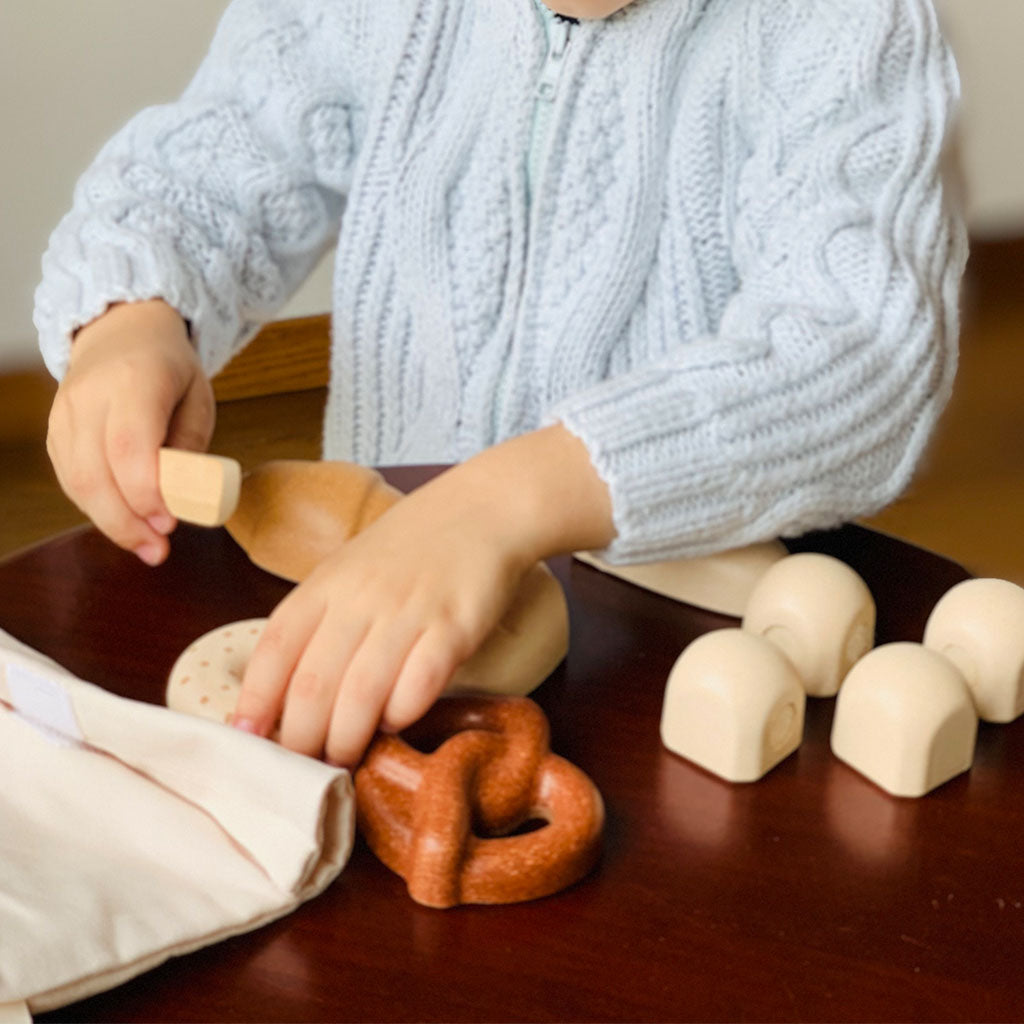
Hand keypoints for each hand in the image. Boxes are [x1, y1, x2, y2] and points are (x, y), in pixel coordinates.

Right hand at [47, 300, 213, 565]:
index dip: (146, 493)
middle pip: (94, 473)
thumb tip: (182, 498)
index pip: (128, 447)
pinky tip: (124, 521)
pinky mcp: (55, 431)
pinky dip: (96, 506)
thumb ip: (190, 446)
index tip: (171, 522)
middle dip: (126, 521)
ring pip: (76, 481)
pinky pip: (70, 478)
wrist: (121, 331)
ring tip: (146, 545)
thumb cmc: (169, 368)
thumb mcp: (198, 398)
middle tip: (158, 549)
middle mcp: (89, 396)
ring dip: (110, 522)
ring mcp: (64, 414)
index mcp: (134, 381)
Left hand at [234, 425, 616, 765]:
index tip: (246, 741)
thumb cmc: (410, 549)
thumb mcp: (350, 572)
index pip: (274, 649)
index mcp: (326, 584)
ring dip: (346, 740)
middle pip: (312, 685)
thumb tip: (283, 697)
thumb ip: (320, 623)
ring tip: (344, 759)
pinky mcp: (454, 626)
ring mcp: (407, 612)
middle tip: (304, 767)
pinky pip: (418, 685)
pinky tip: (396, 720)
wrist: (481, 509)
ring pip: (360, 695)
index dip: (254, 701)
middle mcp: (359, 598)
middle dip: (300, 740)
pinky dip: (400, 714)